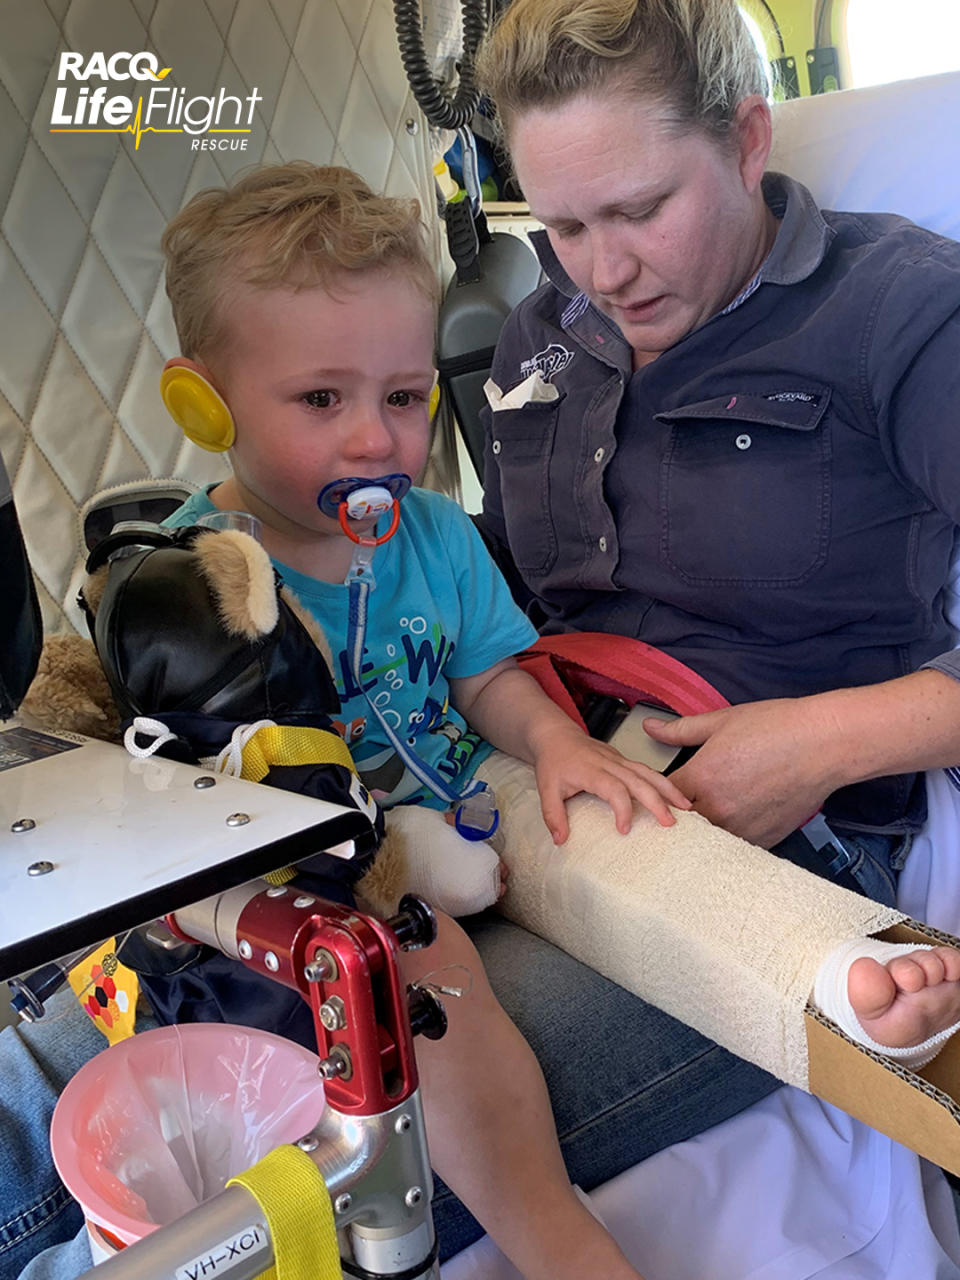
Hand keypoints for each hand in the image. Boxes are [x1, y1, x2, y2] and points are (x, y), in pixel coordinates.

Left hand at [532, 725, 690, 843]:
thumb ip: (552, 815)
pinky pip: (647, 770)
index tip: (624, 829)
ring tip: (686, 807)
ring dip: (668, 789)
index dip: (622, 809)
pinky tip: (674, 796)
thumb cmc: (553, 761)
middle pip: (639, 780)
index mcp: (591, 770)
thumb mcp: (546, 789)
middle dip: (657, 801)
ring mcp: (619, 760)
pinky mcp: (624, 760)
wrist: (556, 735)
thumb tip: (560, 840)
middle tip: (669, 822)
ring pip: (648, 772)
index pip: (614, 788)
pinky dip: (663, 783)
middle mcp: (609, 763)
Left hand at [642, 697, 841, 847]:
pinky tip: (729, 827)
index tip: (658, 789)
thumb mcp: (722, 721)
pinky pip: (734, 848)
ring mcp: (742, 829)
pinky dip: (726, 841)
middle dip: (674, 817)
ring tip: (704, 818)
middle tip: (675, 808)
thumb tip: (651, 728)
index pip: (662, 796)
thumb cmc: (777, 728)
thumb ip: (681, 730)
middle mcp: (718, 809)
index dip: (656, 792)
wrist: (824, 745)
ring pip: (706, 841)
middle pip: (680, 825)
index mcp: (702, 778)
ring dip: (700, 832)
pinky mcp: (764, 840)